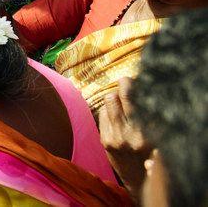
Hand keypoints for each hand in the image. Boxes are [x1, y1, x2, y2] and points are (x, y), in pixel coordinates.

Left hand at [99, 77, 151, 200]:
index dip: (137, 86)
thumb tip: (137, 88)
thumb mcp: (156, 136)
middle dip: (125, 83)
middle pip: (124, 95)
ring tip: (120, 99)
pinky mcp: (105, 140)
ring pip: (110, 100)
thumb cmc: (150, 153)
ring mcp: (117, 137)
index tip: (137, 80)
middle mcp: (134, 134)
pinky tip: (114, 115)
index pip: (141, 99)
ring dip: (114, 96)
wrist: (139, 180)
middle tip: (125, 80)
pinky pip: (103, 113)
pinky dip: (108, 110)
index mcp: (150, 132)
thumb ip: (148, 116)